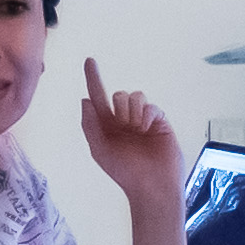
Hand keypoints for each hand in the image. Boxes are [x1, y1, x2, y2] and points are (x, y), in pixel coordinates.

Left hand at [79, 57, 190, 203]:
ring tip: (137, 131)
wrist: (151, 184)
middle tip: (125, 128)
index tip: (89, 60)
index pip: (98, 97)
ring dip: (132, 112)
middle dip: (119, 108)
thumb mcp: (99, 149)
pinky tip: (146, 129)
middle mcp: (124, 119)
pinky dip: (145, 115)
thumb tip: (85, 100)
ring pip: (134, 96)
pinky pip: (150, 106)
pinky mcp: (159, 121)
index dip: (93, 78)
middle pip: (118, 95)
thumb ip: (90, 124)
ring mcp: (142, 119)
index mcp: (107, 125)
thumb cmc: (124, 171)